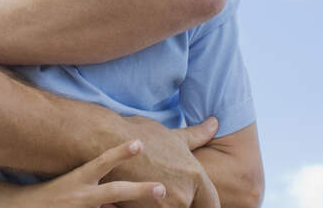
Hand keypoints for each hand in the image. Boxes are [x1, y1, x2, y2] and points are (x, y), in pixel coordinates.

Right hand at [16, 140, 166, 207]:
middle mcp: (81, 195)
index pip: (102, 162)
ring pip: (111, 206)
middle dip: (140, 191)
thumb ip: (94, 179)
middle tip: (162, 189)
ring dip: (127, 207)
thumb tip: (118, 183)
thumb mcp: (71, 181)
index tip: (140, 143)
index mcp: (78, 179)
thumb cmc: (51, 192)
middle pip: (115, 191)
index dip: (120, 152)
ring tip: (155, 202)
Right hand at [106, 116, 220, 207]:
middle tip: (168, 187)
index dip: (206, 203)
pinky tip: (141, 199)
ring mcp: (162, 206)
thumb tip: (215, 123)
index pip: (212, 203)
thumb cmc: (141, 135)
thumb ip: (198, 135)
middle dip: (184, 202)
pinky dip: (149, 205)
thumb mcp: (173, 136)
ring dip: (164, 204)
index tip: (198, 201)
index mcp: (195, 177)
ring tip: (154, 193)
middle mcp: (182, 195)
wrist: (107, 140)